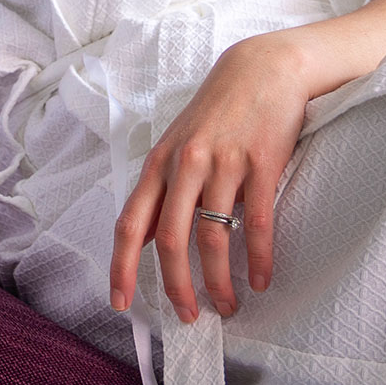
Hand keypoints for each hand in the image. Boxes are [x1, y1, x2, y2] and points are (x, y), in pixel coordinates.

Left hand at [109, 0, 385, 323]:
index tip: (120, 302)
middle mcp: (185, 164)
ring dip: (219, 282)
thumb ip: (163, 191)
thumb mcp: (178, 145)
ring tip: (229, 306)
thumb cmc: (218, 111)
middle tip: (189, 316)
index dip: (121, 266)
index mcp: (158, 163)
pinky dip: (258, 258)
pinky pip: (258, 222)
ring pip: (213, 238)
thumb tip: (145, 240)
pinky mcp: (262, 162)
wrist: (265, 67)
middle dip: (176, 287)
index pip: (130, 223)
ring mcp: (224, 163)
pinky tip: (260, 280)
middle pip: (171, 240)